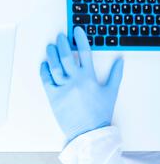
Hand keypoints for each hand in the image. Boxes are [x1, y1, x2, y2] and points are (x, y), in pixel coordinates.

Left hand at [40, 26, 123, 142]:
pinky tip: (44, 63)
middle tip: (60, 36)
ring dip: (51, 53)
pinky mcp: (53, 96)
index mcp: (90, 78)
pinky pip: (46, 79)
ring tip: (51, 46)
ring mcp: (63, 88)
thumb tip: (120, 60)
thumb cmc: (99, 113)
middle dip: (63, 43)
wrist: (89, 133)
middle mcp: (76, 80)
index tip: (76, 30)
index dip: (80, 39)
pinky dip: (44, 69)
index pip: (85, 52)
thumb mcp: (111, 92)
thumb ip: (115, 74)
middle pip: (67, 56)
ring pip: (54, 65)